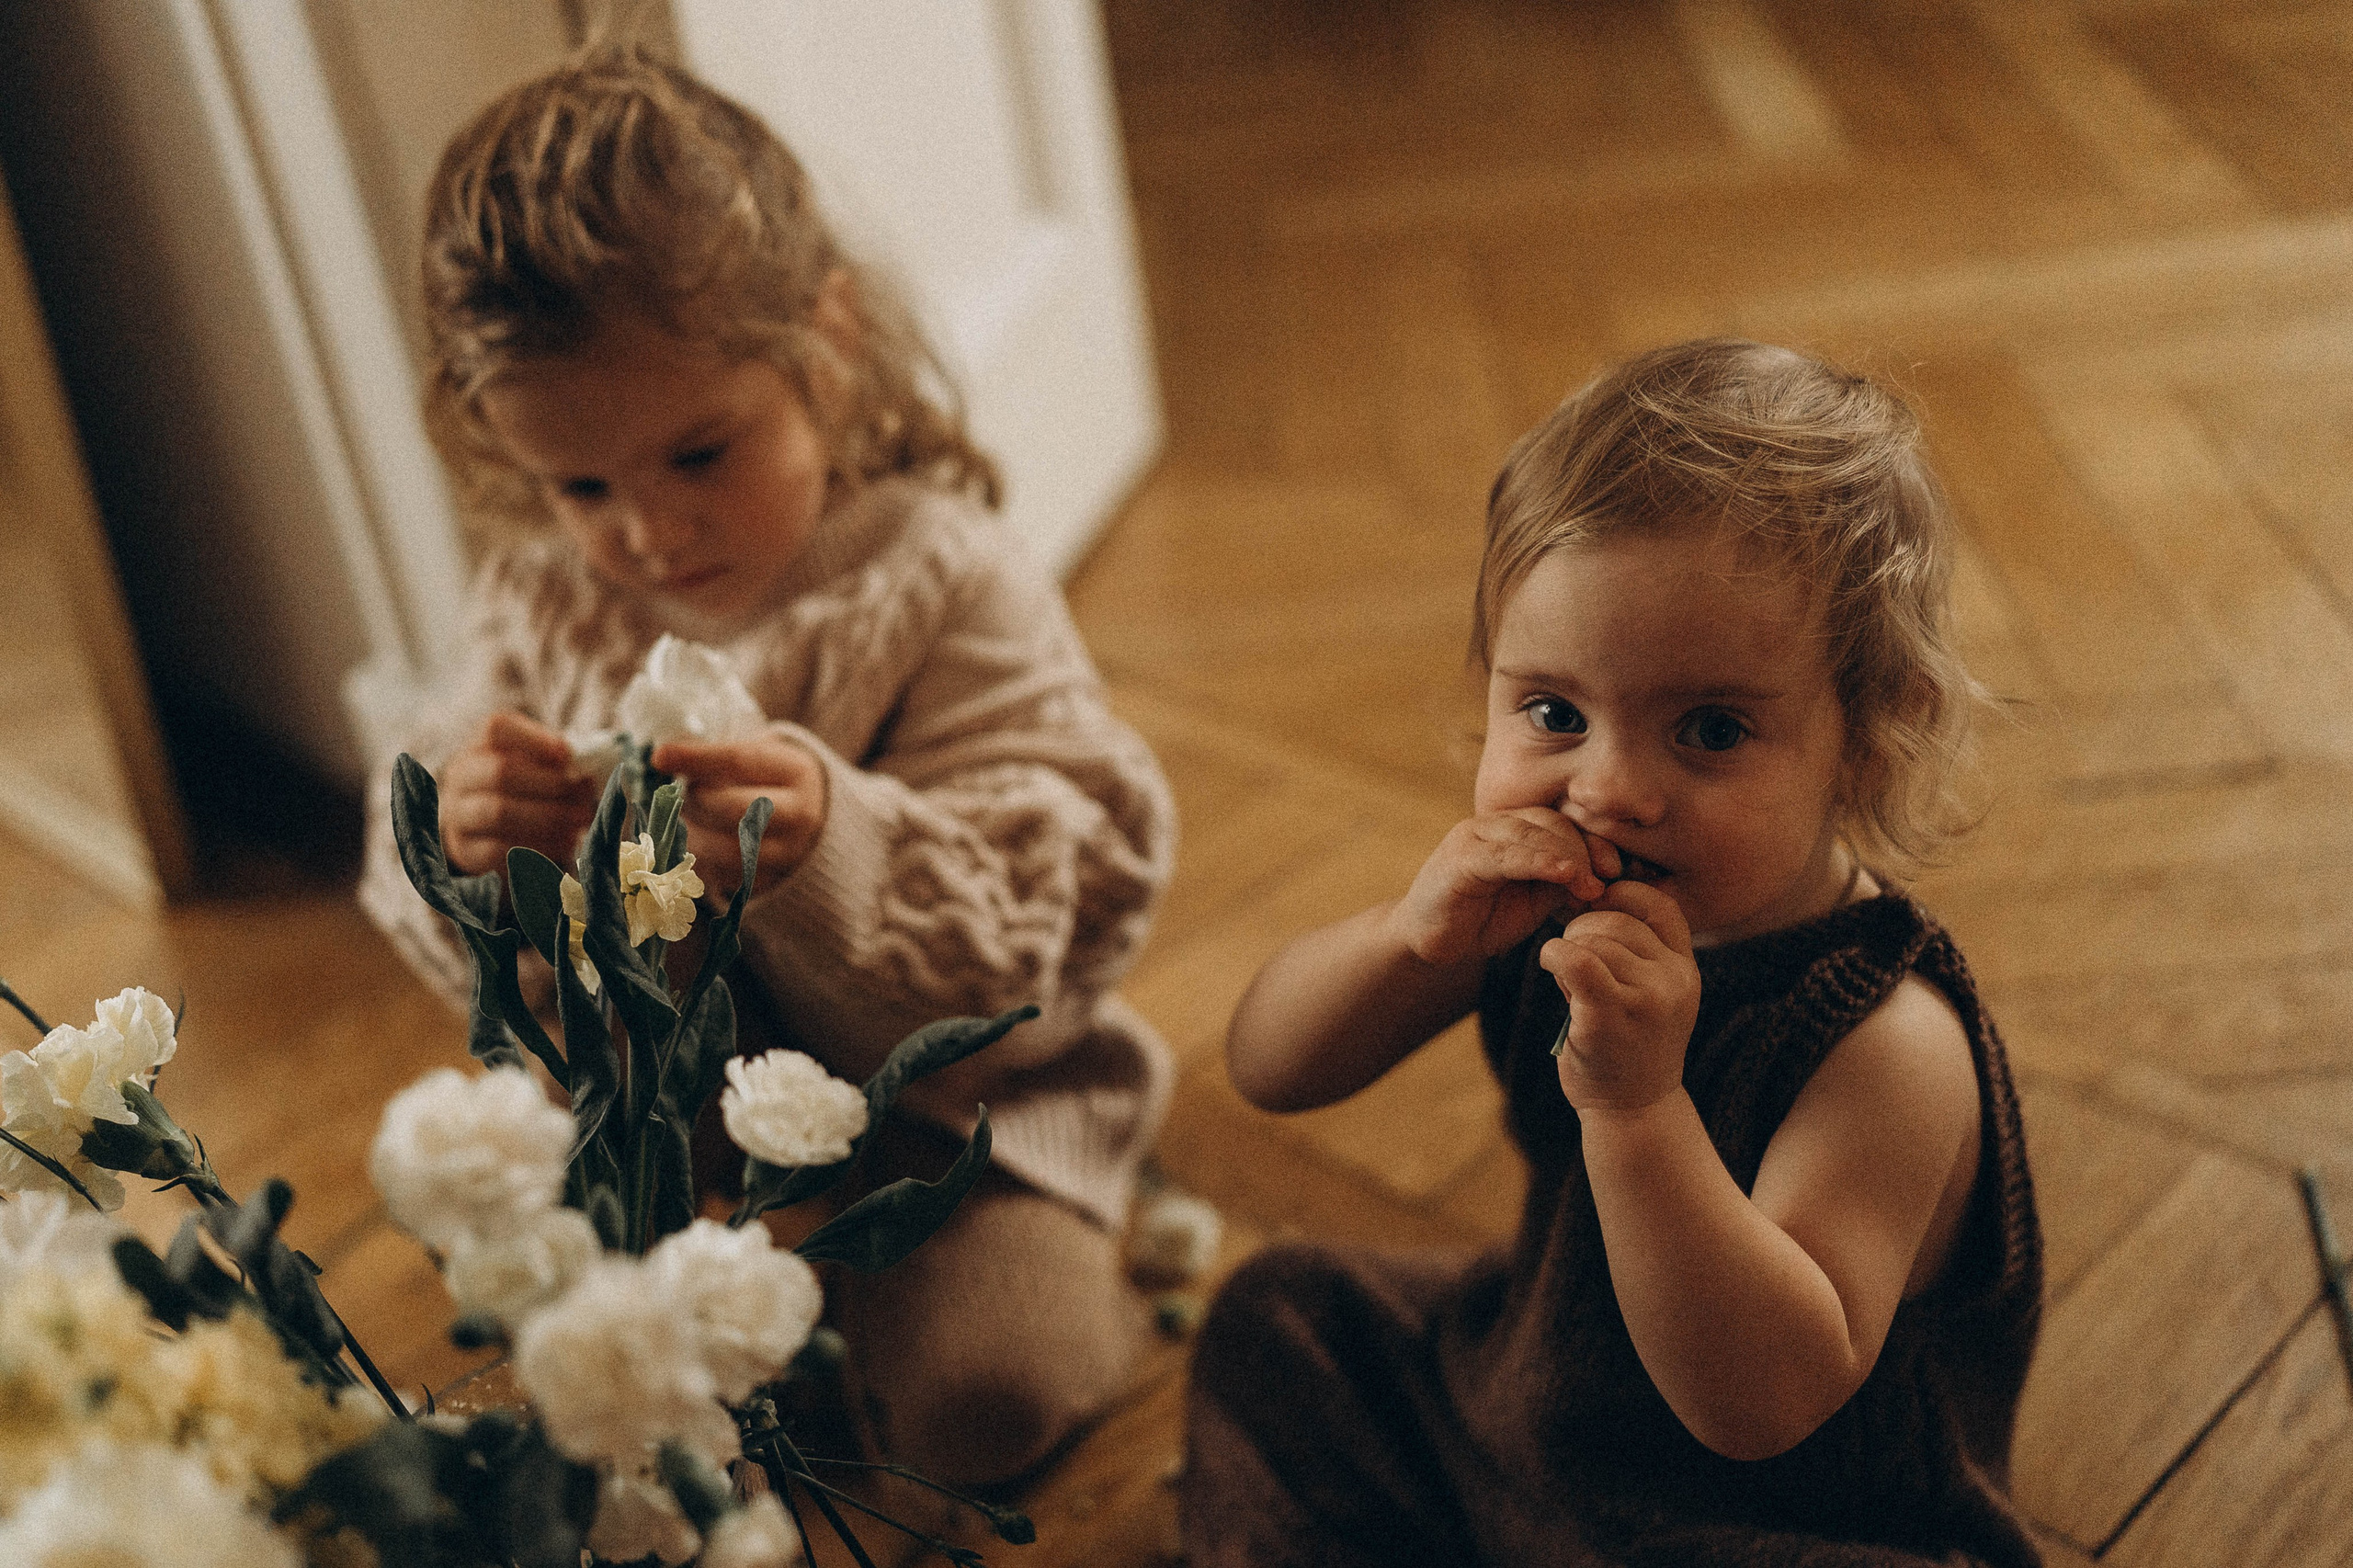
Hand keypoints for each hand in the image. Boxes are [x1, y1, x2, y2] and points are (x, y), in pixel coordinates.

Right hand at [439, 711, 601, 876]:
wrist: (485, 826)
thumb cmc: (524, 786)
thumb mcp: (537, 765)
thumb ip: (559, 763)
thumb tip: (585, 773)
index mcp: (480, 744)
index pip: (495, 728)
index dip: (536, 740)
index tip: (568, 756)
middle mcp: (461, 774)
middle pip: (500, 772)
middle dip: (551, 785)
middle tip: (583, 797)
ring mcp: (458, 813)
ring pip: (498, 812)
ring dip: (548, 818)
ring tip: (579, 821)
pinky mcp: (465, 849)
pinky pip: (497, 850)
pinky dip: (537, 846)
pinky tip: (564, 843)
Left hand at [651, 733, 827, 901]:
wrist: (802, 816)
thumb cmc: (763, 779)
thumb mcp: (750, 757)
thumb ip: (711, 758)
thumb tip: (662, 759)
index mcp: (797, 772)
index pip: (739, 762)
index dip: (696, 759)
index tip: (659, 757)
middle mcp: (800, 815)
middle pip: (737, 810)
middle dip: (698, 800)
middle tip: (683, 794)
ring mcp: (788, 853)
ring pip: (727, 849)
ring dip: (695, 834)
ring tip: (687, 819)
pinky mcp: (768, 880)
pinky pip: (723, 875)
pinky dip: (702, 859)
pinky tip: (698, 841)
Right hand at [1386, 808, 1611, 967]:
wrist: (1431, 942)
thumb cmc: (1484, 920)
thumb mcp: (1535, 902)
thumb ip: (1564, 885)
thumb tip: (1607, 880)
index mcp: (1516, 830)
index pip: (1563, 823)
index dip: (1594, 841)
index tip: (1619, 868)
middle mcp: (1495, 824)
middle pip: (1551, 822)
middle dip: (1585, 847)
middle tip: (1608, 877)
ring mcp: (1474, 836)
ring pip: (1530, 832)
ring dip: (1567, 853)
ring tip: (1590, 880)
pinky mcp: (1459, 857)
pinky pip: (1504, 853)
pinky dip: (1537, 860)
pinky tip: (1563, 873)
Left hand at [1543, 880, 1700, 1114]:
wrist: (1633, 1110)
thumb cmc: (1629, 1046)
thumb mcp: (1652, 995)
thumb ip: (1637, 952)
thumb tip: (1593, 894)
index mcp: (1685, 970)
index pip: (1658, 904)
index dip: (1619, 895)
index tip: (1593, 911)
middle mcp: (1673, 981)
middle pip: (1616, 920)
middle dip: (1582, 929)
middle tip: (1570, 956)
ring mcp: (1645, 999)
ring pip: (1592, 941)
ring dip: (1567, 951)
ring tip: (1570, 982)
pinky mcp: (1610, 1017)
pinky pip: (1575, 960)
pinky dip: (1554, 955)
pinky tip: (1549, 966)